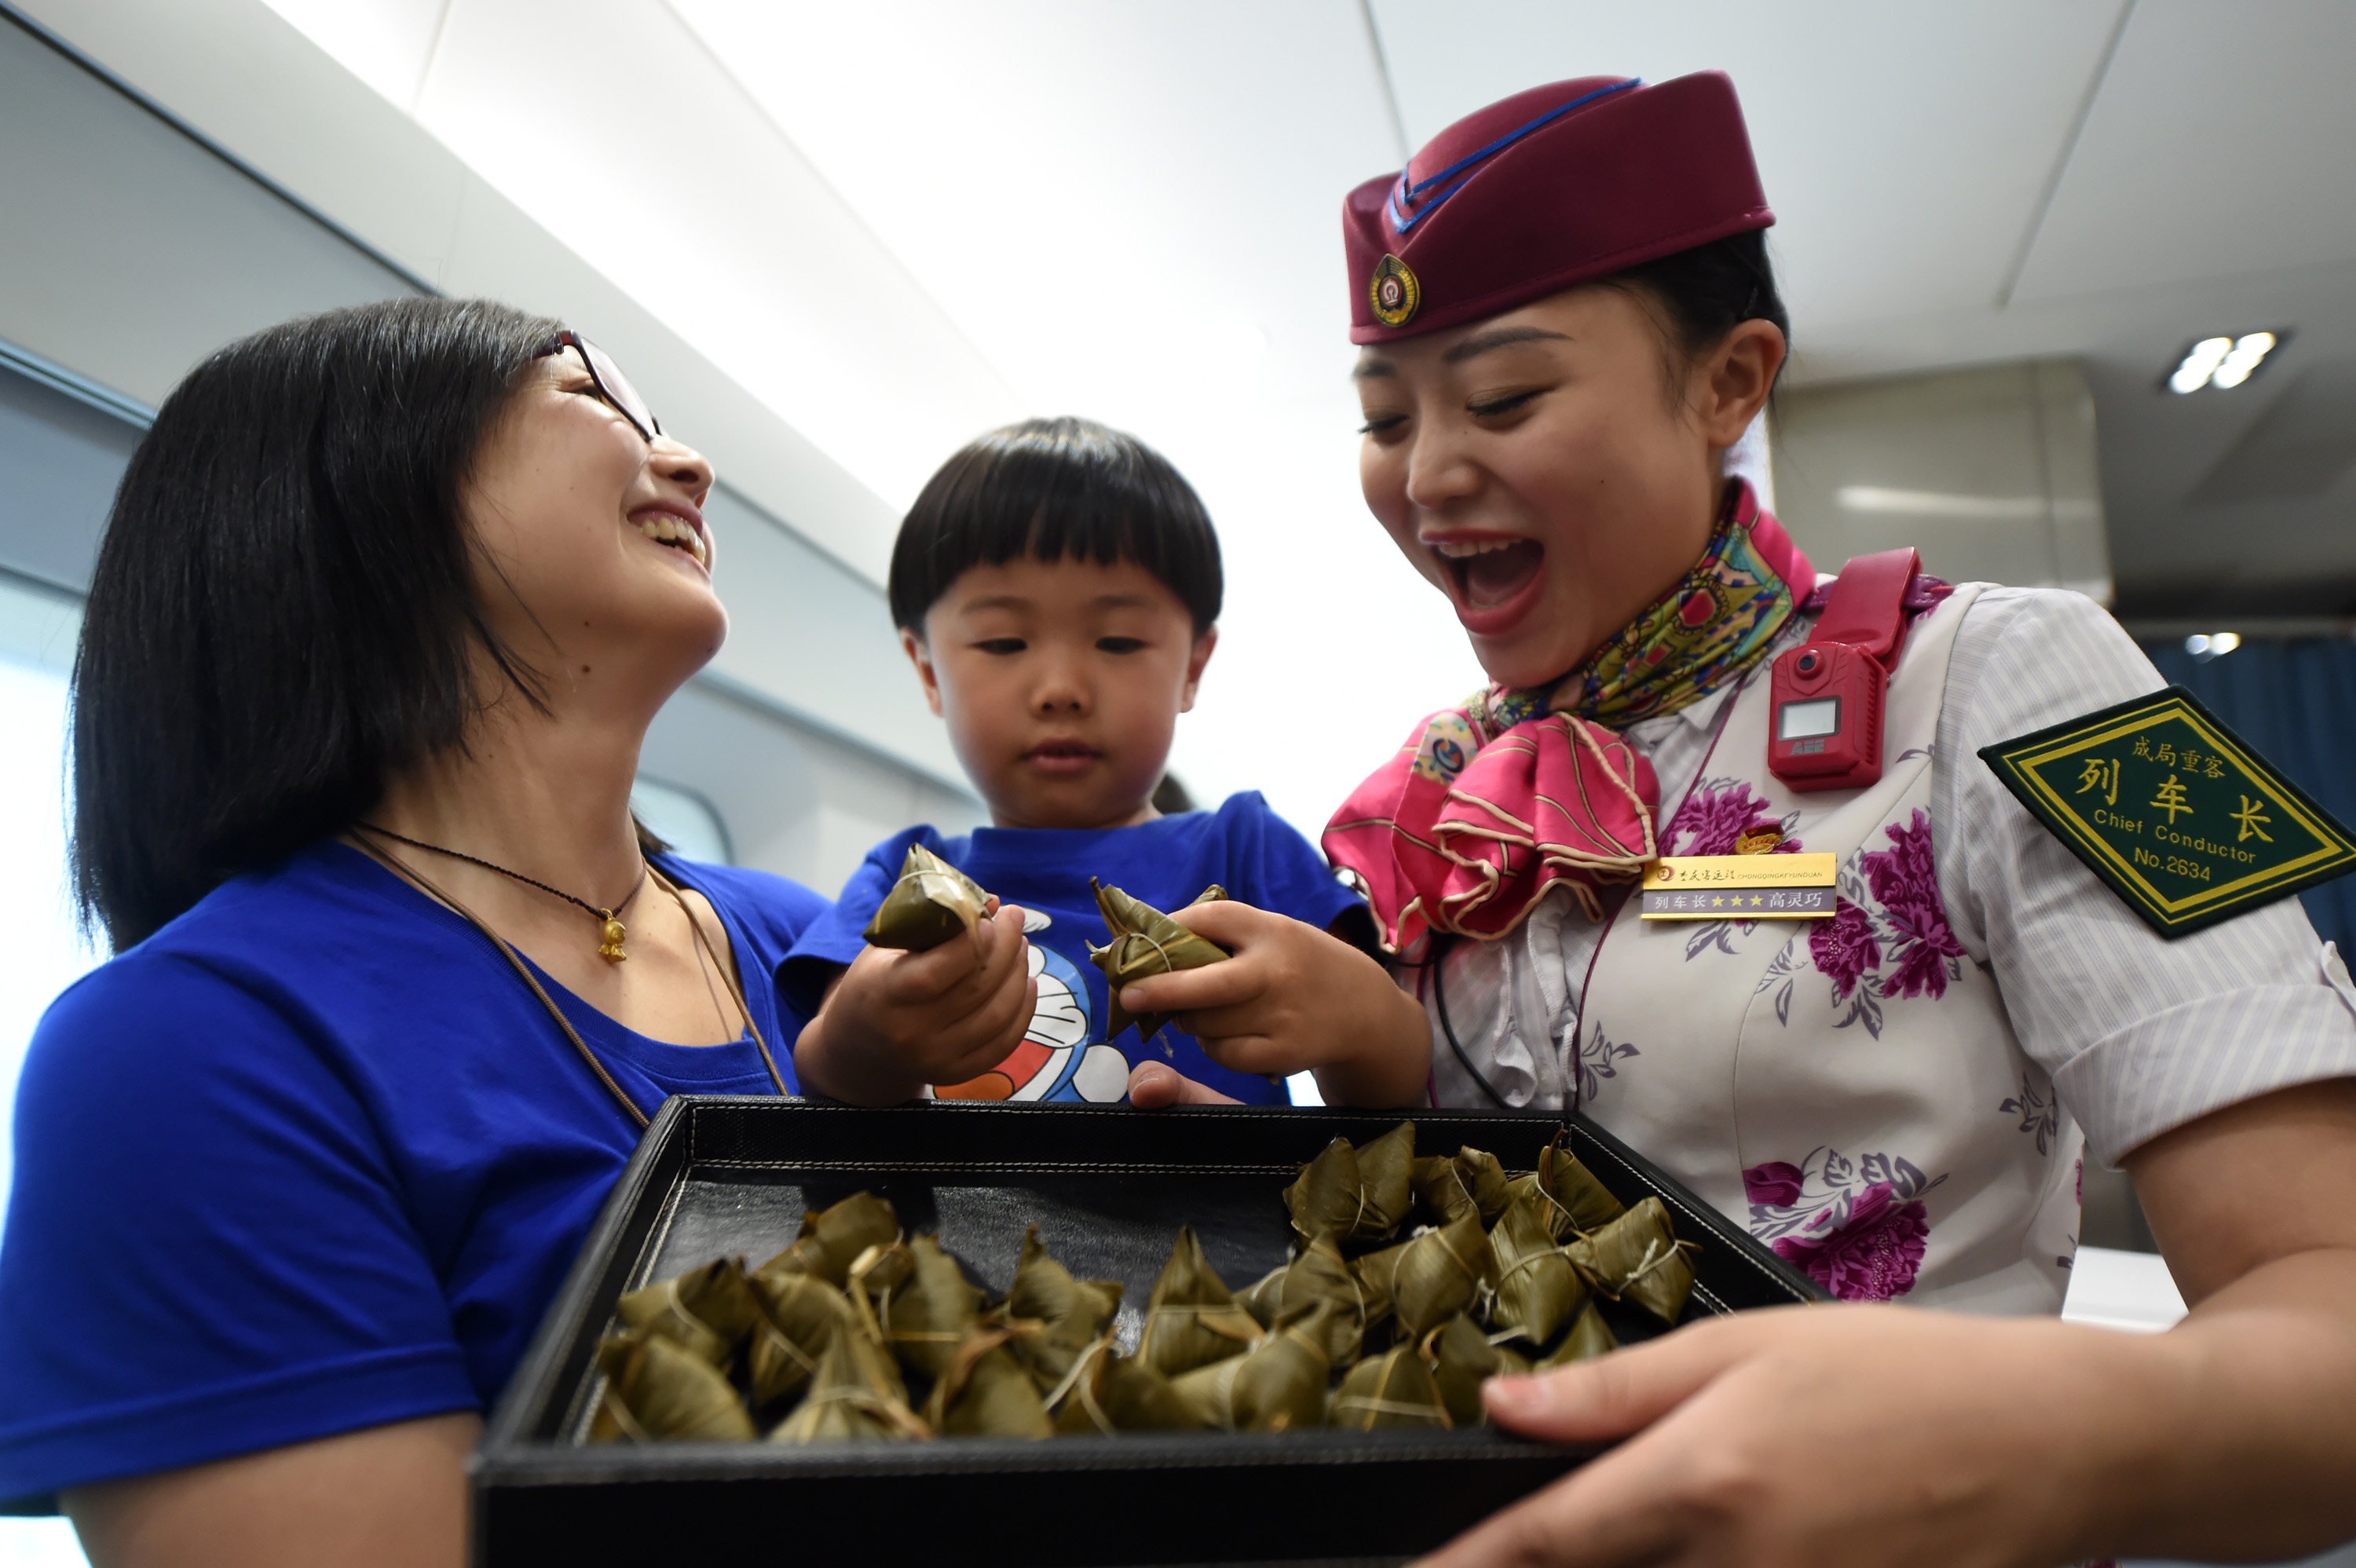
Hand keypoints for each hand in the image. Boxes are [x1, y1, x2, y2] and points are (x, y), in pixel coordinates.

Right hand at [795, 904, 1037, 1105]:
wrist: (858, 1046)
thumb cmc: (875, 983)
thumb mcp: (887, 947)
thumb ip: (933, 923)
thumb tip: (993, 902)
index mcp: (885, 995)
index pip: (937, 972)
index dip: (972, 943)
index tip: (991, 917)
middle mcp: (910, 1033)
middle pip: (976, 989)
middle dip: (1006, 947)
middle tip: (1015, 919)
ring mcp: (936, 1058)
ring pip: (997, 1014)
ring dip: (1018, 974)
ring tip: (1020, 947)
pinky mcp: (957, 1073)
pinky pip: (1005, 1042)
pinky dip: (1023, 1009)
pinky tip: (1026, 982)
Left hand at [1114, 900, 1428, 1106]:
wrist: (1366, 1011)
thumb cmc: (1302, 965)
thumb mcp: (1276, 933)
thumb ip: (1226, 933)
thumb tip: (1152, 941)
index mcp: (1272, 929)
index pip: (1211, 918)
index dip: (1170, 928)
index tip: (1141, 941)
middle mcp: (1276, 971)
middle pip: (1202, 983)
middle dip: (1159, 990)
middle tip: (1129, 994)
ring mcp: (1280, 1015)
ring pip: (1206, 1023)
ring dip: (1187, 1020)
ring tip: (1195, 1012)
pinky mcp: (1282, 1053)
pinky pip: (1223, 1053)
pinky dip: (1212, 1045)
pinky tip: (1221, 1034)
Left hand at [1422, 1304, 2172, 1567]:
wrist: (2056, 1445)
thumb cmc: (1904, 1377)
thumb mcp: (1749, 1347)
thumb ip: (1616, 1390)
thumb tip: (1502, 1407)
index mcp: (1703, 1482)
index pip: (1545, 1544)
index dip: (1466, 1565)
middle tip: (1521, 1550)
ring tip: (1643, 1535)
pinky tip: (1732, 1550)